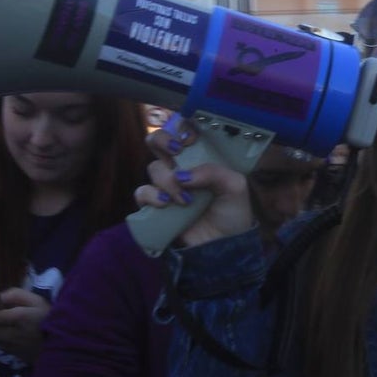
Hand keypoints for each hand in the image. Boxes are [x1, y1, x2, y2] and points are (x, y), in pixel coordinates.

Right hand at [133, 116, 254, 247]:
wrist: (223, 248)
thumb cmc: (232, 213)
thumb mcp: (234, 187)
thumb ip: (214, 172)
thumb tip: (182, 174)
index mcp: (201, 158)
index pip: (184, 133)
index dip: (182, 129)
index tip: (190, 139)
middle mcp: (181, 168)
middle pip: (158, 141)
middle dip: (162, 140)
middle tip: (176, 151)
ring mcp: (166, 186)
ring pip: (154, 169)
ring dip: (167, 181)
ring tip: (185, 200)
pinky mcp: (155, 206)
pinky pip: (142, 193)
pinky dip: (151, 196)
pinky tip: (167, 205)